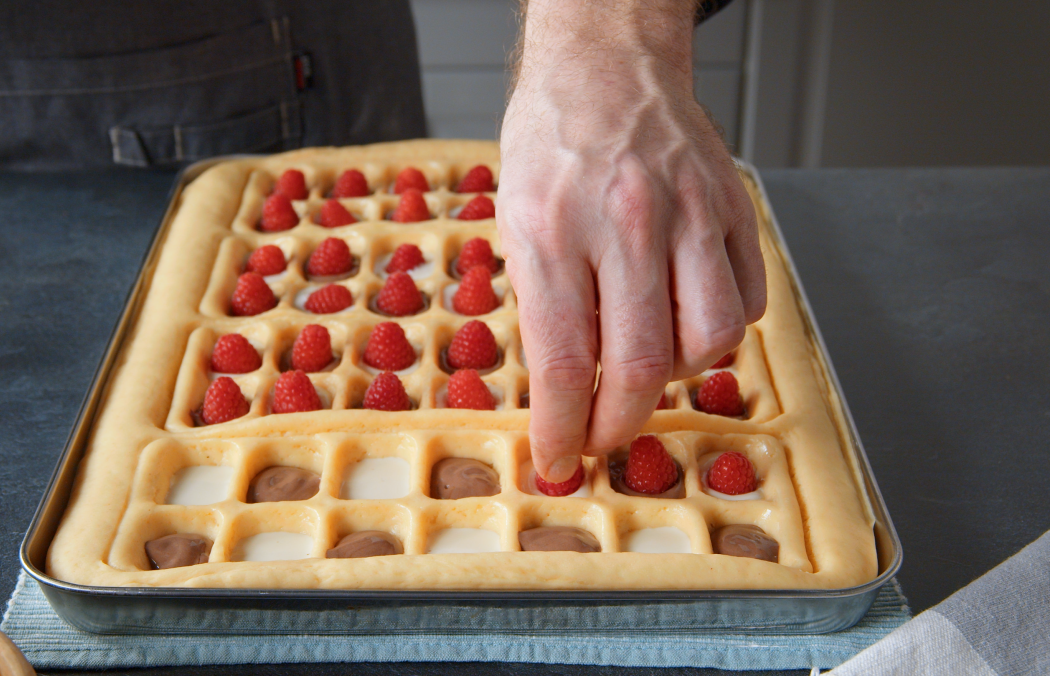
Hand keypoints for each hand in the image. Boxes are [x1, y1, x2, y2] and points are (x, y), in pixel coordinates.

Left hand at [497, 0, 766, 481]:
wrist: (606, 65)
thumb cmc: (554, 145)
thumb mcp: (518, 221)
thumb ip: (546, 304)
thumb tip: (569, 390)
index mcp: (553, 230)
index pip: (564, 362)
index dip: (563, 429)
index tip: (560, 459)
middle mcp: (625, 223)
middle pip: (642, 365)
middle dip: (620, 424)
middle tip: (605, 437)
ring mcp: (689, 212)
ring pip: (712, 339)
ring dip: (679, 376)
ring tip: (650, 364)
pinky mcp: (734, 207)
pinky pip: (748, 299)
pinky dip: (721, 329)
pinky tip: (687, 315)